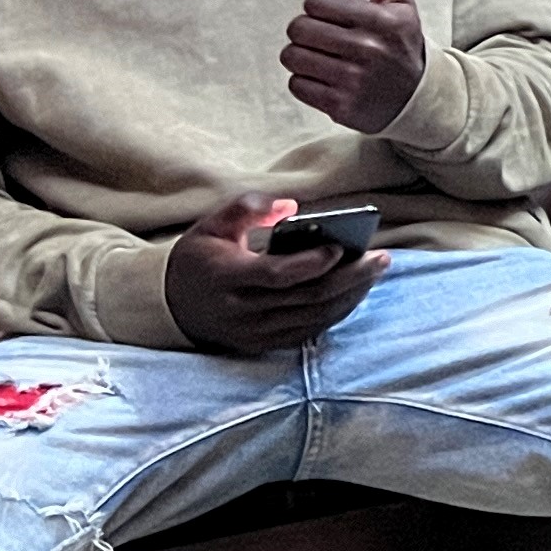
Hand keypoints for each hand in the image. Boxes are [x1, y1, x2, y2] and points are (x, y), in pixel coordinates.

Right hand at [164, 191, 386, 353]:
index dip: (311, 263)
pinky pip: (308, 332)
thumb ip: (248, 208)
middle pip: (306, 298)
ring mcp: (253, 332)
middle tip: (381, 258)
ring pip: (313, 318)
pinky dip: (335, 313)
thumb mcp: (212, 225)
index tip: (339, 246)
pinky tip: (355, 293)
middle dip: (349, 278)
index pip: (277, 275)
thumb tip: (291, 206)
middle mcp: (242, 310)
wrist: (169, 304)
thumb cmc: (198, 258)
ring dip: (350, 296)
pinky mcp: (262, 344)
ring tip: (375, 272)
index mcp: (227, 277)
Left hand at [283, 0, 429, 136]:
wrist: (419, 99)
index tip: (336, 16)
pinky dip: (305, 82)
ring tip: (323, 58)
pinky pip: (296, 85)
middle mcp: (370, 50)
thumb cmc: (401, 43)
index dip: (320, 6)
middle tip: (325, 38)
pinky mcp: (342, 107)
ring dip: (302, 56)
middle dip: (306, 31)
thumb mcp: (399, 4)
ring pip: (293, 57)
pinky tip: (326, 80)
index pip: (317, 2)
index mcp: (383, 21)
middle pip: (299, 29)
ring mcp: (355, 81)